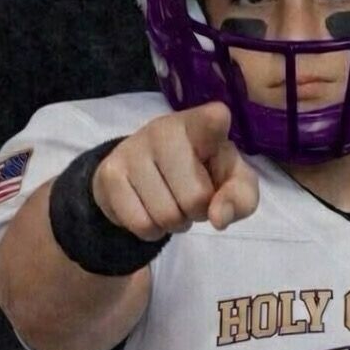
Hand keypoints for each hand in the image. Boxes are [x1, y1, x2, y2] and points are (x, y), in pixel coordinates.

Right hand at [92, 101, 258, 239]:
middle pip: (195, 198)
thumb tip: (218, 218)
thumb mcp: (232, 182)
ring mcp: (133, 149)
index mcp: (201, 124)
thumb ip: (239, 198)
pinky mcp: (110, 173)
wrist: (149, 172)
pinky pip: (140, 224)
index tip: (217, 119)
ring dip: (174, 223)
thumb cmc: (202, 172)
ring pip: (166, 215)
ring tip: (171, 203)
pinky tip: (150, 210)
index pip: (212, 120)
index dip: (215, 123)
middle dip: (197, 212)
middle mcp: (164, 129)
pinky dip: (151, 230)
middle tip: (191, 197)